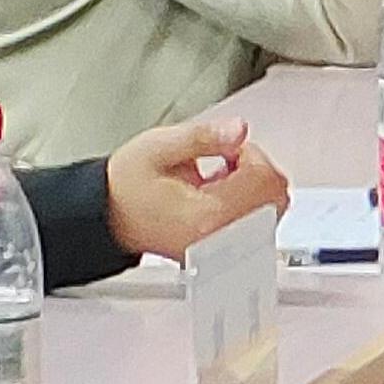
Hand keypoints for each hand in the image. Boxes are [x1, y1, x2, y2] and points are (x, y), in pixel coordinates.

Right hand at [103, 117, 290, 263]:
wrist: (107, 218)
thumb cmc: (126, 187)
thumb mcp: (159, 147)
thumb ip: (203, 136)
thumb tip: (239, 130)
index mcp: (208, 215)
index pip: (263, 180)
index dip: (250, 153)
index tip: (226, 147)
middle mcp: (220, 239)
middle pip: (277, 200)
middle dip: (258, 172)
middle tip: (226, 160)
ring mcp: (223, 250)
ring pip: (272, 213)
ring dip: (254, 189)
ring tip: (218, 179)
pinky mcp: (222, 253)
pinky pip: (257, 228)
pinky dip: (248, 206)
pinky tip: (218, 196)